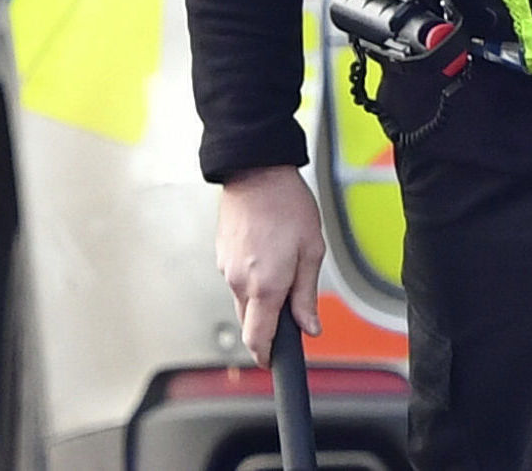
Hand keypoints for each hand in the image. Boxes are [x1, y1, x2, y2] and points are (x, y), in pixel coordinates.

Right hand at [215, 165, 325, 366]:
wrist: (256, 170)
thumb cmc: (286, 204)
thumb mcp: (311, 250)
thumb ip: (307, 295)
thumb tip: (309, 326)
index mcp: (265, 285)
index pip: (258, 339)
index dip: (268, 356)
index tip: (275, 360)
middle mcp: (239, 282)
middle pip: (249, 323)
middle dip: (268, 324)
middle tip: (290, 304)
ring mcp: (226, 268)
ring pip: (242, 300)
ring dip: (260, 297)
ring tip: (281, 264)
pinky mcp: (220, 255)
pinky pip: (236, 279)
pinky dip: (250, 277)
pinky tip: (265, 253)